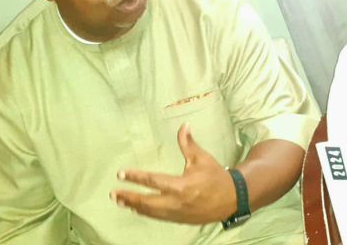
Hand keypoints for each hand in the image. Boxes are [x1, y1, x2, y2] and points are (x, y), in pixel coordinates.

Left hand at [110, 123, 235, 223]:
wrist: (232, 198)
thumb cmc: (215, 176)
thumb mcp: (202, 158)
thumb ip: (188, 144)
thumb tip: (183, 126)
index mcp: (181, 186)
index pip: (153, 181)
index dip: (135, 177)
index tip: (121, 174)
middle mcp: (177, 202)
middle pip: (147, 202)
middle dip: (129, 198)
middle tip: (114, 194)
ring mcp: (177, 213)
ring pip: (151, 212)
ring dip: (134, 207)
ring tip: (121, 201)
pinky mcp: (180, 220)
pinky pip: (159, 217)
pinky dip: (147, 213)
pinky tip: (138, 209)